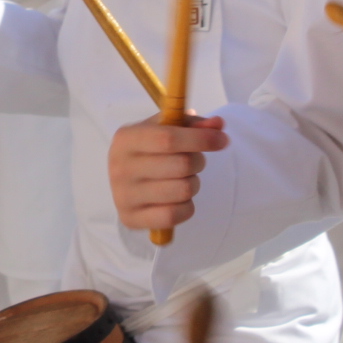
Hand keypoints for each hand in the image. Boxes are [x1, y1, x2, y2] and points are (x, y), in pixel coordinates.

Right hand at [108, 114, 227, 230]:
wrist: (126, 179)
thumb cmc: (150, 149)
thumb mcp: (167, 129)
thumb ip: (193, 124)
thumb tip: (218, 124)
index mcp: (126, 139)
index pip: (168, 139)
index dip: (200, 139)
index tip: (223, 140)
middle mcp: (119, 167)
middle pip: (181, 165)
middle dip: (199, 162)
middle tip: (195, 161)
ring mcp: (123, 195)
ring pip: (182, 191)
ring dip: (193, 184)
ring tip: (184, 179)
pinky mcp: (130, 218)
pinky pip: (174, 215)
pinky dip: (186, 207)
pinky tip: (179, 199)